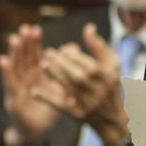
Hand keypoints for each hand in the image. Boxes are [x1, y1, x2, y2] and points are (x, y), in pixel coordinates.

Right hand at [0, 24, 66, 145]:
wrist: (37, 132)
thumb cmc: (48, 109)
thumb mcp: (59, 88)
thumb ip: (64, 70)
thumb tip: (73, 48)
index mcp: (35, 76)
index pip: (34, 56)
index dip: (34, 43)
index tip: (35, 28)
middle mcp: (24, 80)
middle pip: (23, 58)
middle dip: (23, 43)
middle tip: (24, 28)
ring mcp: (17, 89)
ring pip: (15, 68)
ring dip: (14, 53)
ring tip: (14, 39)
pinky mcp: (13, 100)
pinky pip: (10, 84)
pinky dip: (6, 71)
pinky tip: (3, 60)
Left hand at [41, 24, 130, 145]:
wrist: (112, 118)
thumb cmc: (110, 84)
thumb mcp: (112, 64)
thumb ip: (99, 46)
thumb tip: (88, 27)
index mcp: (110, 78)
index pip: (91, 66)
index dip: (76, 57)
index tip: (63, 49)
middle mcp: (100, 92)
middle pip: (79, 77)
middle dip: (63, 64)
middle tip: (49, 53)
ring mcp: (89, 105)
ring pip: (70, 89)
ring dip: (55, 75)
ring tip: (44, 63)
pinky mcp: (78, 115)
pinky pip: (61, 107)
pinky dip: (47, 98)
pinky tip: (34, 91)